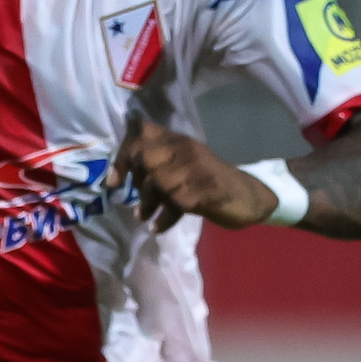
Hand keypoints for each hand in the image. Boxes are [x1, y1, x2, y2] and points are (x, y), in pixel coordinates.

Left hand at [109, 110, 282, 233]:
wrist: (247, 196)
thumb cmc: (209, 181)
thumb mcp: (182, 163)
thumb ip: (156, 161)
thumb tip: (122, 171)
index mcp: (178, 139)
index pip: (141, 133)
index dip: (122, 156)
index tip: (113, 181)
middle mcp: (185, 149)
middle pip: (146, 158)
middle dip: (137, 182)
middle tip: (140, 199)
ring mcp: (196, 170)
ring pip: (158, 183)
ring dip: (148, 204)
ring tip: (145, 216)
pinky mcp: (205, 191)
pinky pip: (174, 205)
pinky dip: (163, 219)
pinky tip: (158, 227)